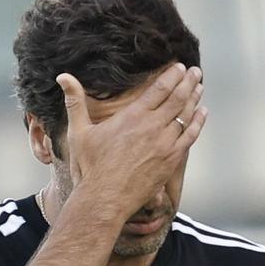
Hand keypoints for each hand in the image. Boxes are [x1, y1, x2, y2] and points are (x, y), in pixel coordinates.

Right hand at [55, 63, 206, 220]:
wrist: (105, 198)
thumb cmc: (90, 167)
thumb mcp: (79, 130)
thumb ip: (74, 101)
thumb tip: (62, 76)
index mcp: (133, 116)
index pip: (160, 89)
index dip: (172, 76)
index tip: (179, 67)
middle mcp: (153, 127)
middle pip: (177, 98)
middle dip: (188, 82)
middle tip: (195, 72)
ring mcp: (165, 144)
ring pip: (186, 115)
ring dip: (194, 99)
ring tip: (200, 87)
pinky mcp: (171, 161)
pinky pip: (190, 137)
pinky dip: (198, 123)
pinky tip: (202, 113)